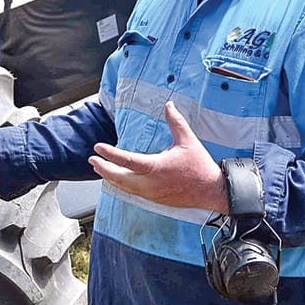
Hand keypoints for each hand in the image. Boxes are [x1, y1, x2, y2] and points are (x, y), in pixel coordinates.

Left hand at [88, 101, 226, 210]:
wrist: (211, 190)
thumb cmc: (199, 166)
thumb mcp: (187, 140)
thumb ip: (175, 122)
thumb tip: (169, 105)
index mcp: (156, 167)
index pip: (126, 160)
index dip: (109, 154)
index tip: (98, 148)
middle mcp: (150, 183)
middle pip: (119, 177)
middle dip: (103, 169)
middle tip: (93, 160)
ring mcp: (151, 193)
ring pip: (124, 187)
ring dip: (110, 178)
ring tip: (100, 169)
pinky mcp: (154, 199)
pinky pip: (133, 192)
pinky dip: (122, 185)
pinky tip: (117, 180)